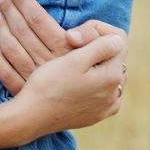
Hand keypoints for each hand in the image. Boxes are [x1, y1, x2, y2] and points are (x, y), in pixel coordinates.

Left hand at [0, 0, 125, 93]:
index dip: (25, 3)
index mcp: (68, 52)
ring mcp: (37, 80)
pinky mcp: (29, 92)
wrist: (97, 103)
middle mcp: (50, 65)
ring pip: (11, 49)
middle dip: (8, 9)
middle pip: (22, 32)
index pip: (39, 21)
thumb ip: (93, 34)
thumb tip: (70, 36)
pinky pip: (5, 73)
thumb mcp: (108, 48)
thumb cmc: (102, 68)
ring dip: (0, 28)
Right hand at [8, 32, 126, 142]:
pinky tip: (76, 84)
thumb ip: (101, 47)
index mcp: (113, 76)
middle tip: (70, 50)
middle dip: (97, 49)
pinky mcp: (95, 116)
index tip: (73, 38)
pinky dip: (93, 85)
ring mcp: (106, 108)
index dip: (96, 33)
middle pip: (114, 59)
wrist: (31, 117)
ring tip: (72, 66)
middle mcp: (115, 94)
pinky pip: (102, 94)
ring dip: (95, 67)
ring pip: (108, 76)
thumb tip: (117, 41)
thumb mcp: (75, 59)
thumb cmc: (49, 85)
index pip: (117, 42)